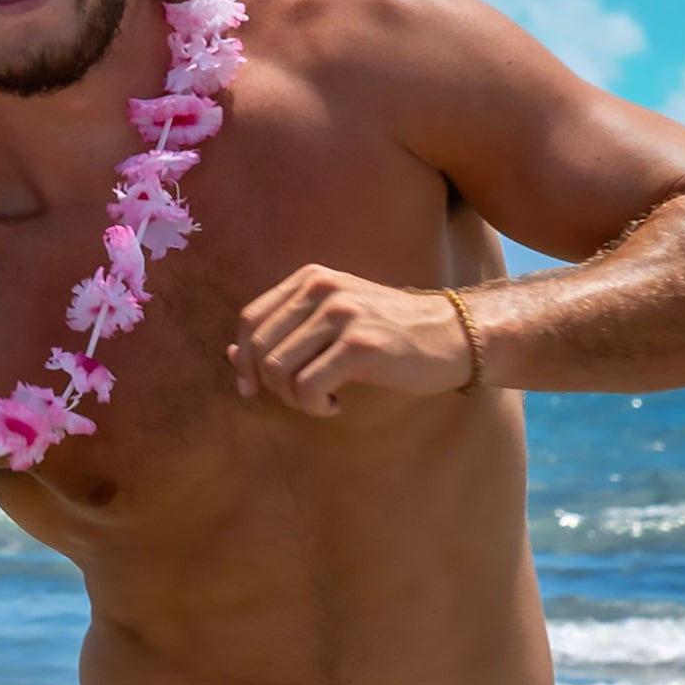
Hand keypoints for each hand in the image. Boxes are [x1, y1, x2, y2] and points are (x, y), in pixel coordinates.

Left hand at [228, 265, 474, 416]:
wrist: (452, 335)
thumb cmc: (389, 333)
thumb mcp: (333, 321)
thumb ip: (285, 333)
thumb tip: (232, 357)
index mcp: (310, 279)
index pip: (250, 320)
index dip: (243, 359)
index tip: (252, 387)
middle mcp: (321, 290)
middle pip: (259, 347)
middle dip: (269, 384)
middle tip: (299, 397)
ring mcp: (341, 315)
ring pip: (278, 369)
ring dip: (293, 398)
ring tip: (321, 400)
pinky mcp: (359, 346)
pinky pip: (307, 387)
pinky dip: (314, 406)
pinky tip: (335, 405)